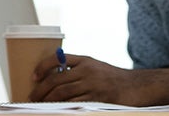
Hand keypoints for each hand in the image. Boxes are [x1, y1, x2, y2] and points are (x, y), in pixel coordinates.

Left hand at [30, 53, 147, 105]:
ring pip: (62, 93)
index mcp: (86, 60)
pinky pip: (73, 104)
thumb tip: (53, 79)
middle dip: (41, 90)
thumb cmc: (113, 79)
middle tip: (32, 97)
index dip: (43, 66)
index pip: (58, 58)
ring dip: (47, 100)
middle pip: (56, 80)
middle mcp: (88, 71)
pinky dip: (61, 107)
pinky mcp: (96, 99)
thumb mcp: (96, 67)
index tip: (34, 76)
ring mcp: (92, 85)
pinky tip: (56, 110)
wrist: (135, 87)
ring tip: (40, 105)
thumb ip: (78, 70)